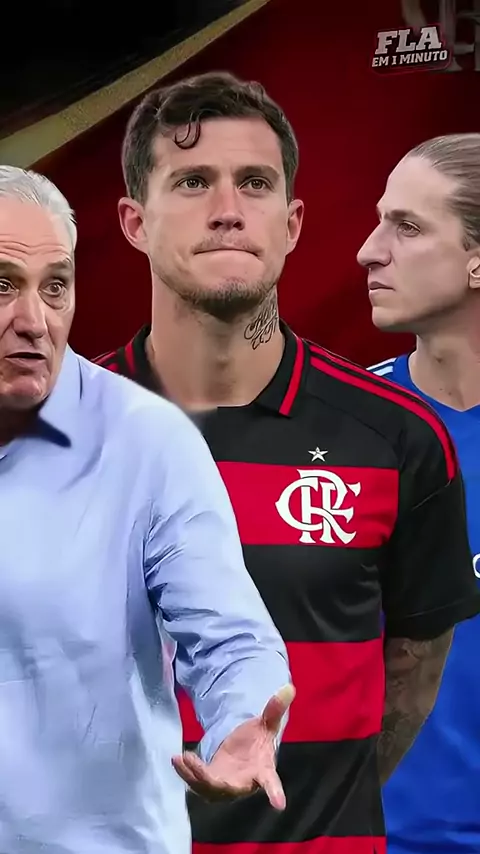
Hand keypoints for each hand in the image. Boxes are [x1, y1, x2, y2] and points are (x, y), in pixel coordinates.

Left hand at [172, 683, 294, 809]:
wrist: (243, 753)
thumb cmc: (257, 741)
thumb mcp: (266, 723)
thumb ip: (275, 709)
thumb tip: (288, 687)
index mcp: (262, 770)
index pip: (271, 782)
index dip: (275, 792)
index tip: (279, 804)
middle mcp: (244, 784)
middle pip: (229, 789)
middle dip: (212, 782)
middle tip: (198, 769)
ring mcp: (225, 787)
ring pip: (208, 788)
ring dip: (193, 776)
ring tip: (180, 758)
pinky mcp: (210, 784)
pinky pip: (197, 784)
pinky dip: (186, 774)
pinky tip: (177, 759)